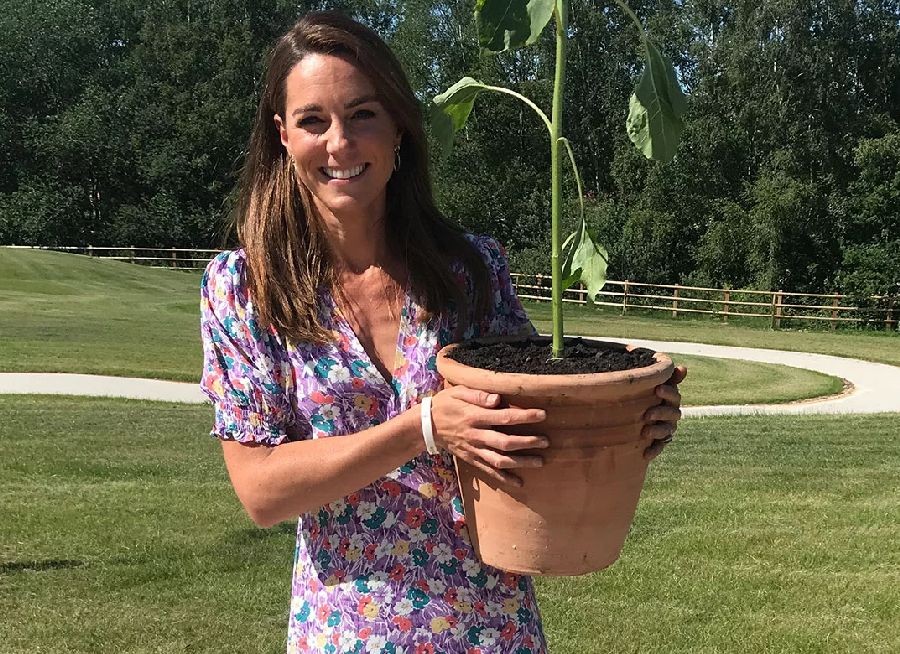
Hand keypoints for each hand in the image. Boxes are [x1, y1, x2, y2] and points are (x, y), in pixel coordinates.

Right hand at [430, 385, 547, 486]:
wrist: (426, 426)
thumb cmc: (445, 404)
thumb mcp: (458, 392)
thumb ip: (478, 395)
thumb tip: (498, 399)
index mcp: (475, 416)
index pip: (504, 417)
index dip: (524, 417)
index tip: (542, 414)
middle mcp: (476, 435)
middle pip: (505, 442)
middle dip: (527, 442)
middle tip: (546, 441)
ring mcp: (474, 450)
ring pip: (499, 460)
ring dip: (521, 462)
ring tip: (540, 462)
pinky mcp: (471, 459)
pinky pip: (489, 471)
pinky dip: (504, 479)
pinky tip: (520, 483)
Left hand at [643, 365, 686, 460]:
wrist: (632, 416)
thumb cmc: (644, 394)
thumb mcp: (653, 384)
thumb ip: (667, 377)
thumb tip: (684, 368)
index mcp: (670, 400)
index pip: (674, 396)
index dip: (668, 393)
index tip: (657, 389)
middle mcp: (671, 415)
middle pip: (673, 414)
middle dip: (661, 413)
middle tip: (648, 414)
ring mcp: (665, 428)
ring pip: (666, 431)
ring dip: (657, 431)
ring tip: (645, 432)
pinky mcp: (658, 441)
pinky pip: (659, 447)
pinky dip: (654, 451)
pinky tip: (645, 454)